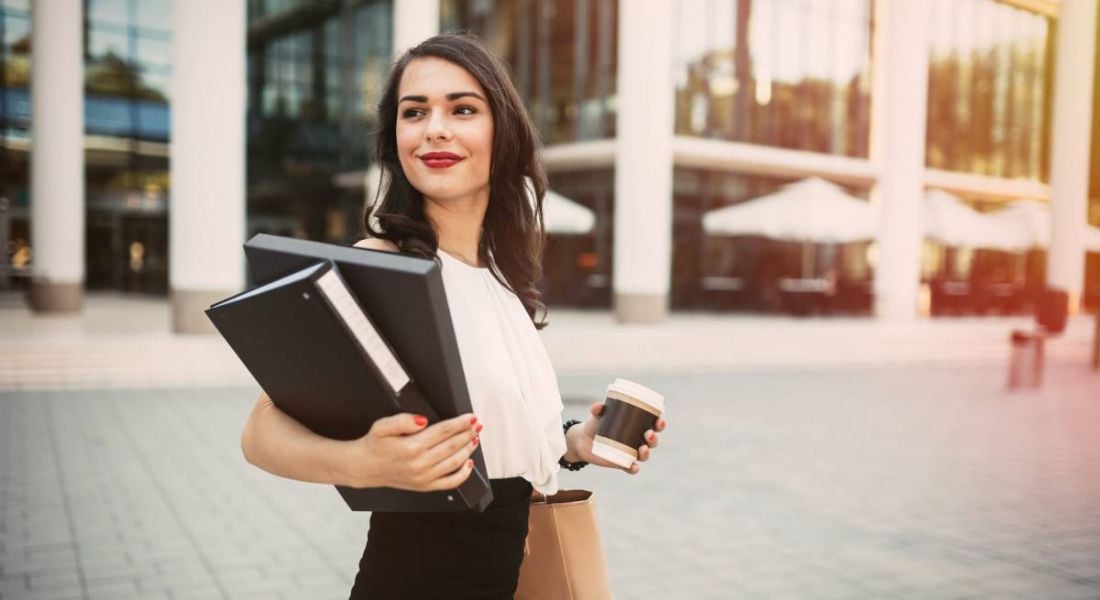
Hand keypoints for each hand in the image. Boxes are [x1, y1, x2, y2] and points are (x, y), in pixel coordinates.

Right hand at [342, 412, 480, 490]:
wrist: (364, 468)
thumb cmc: (375, 445)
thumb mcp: (382, 426)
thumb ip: (402, 420)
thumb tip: (422, 420)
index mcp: (411, 447)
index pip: (443, 431)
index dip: (460, 423)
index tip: (470, 417)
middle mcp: (419, 464)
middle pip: (452, 446)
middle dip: (467, 433)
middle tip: (477, 424)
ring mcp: (424, 477)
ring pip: (454, 462)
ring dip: (468, 449)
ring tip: (475, 438)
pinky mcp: (425, 486)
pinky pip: (450, 482)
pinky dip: (463, 473)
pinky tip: (469, 463)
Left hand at [564, 403, 666, 474]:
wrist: (583, 440)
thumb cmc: (596, 423)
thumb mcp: (598, 415)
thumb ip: (598, 409)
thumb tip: (598, 406)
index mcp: (637, 426)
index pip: (653, 424)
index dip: (660, 423)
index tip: (660, 420)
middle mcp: (637, 440)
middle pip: (652, 441)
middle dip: (654, 439)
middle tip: (648, 434)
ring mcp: (630, 452)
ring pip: (644, 455)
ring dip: (646, 453)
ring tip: (642, 449)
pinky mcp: (622, 463)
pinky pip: (631, 468)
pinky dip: (634, 468)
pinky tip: (634, 467)